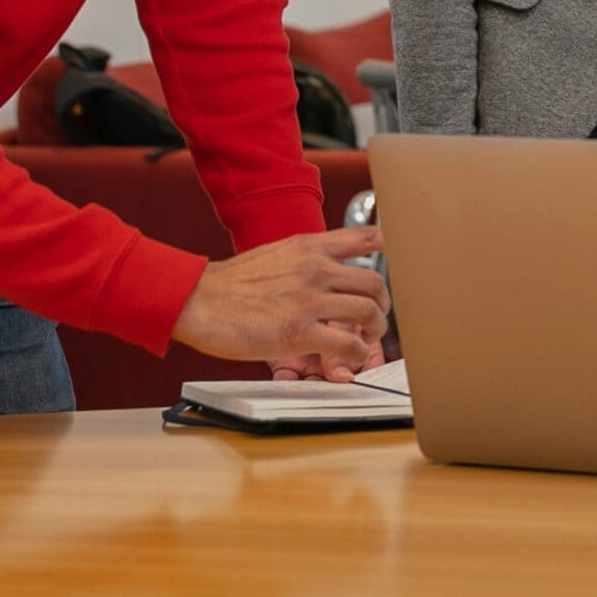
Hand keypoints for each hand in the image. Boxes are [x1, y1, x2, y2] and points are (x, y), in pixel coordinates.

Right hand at [171, 227, 386, 376]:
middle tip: (375, 320)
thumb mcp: (275, 253)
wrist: (198, 299)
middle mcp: (315, 269)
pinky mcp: (299, 331)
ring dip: (375, 331)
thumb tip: (324, 266)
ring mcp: (309, 300)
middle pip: (375, 282)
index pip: (364, 237)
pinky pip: (348, 344)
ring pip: (368, 312)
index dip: (389, 246)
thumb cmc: (231, 283)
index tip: (398, 257)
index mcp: (309, 247)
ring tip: (366, 341)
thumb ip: (305, 256)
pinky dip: (357, 354)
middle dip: (383, 305)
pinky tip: (349, 359)